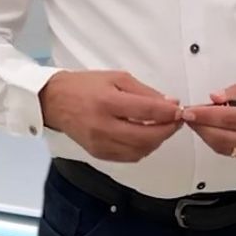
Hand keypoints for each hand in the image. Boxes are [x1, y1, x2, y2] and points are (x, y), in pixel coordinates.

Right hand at [39, 70, 182, 162]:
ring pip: (139, 151)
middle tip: (177, 121)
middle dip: (167, 130)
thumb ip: (145, 92)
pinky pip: (128, 157)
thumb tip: (170, 103)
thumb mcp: (118, 78)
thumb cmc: (86, 86)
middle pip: (145, 137)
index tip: (180, 110)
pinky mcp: (98, 154)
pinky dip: (143, 149)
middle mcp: (103, 126)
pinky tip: (146, 137)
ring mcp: (99, 144)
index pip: (146, 112)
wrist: (55, 101)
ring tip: (163, 128)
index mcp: (108, 102)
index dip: (168, 113)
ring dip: (157, 141)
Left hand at [181, 78, 235, 163]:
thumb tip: (216, 97)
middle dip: (201, 127)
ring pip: (225, 148)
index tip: (190, 111)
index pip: (229, 118)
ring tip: (198, 124)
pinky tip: (214, 132)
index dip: (206, 115)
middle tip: (189, 117)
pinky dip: (219, 143)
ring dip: (207, 136)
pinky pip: (233, 153)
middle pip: (223, 137)